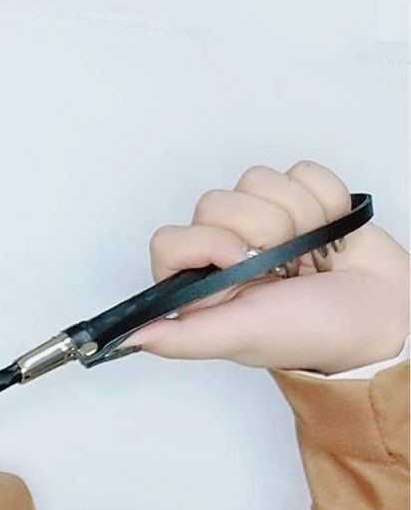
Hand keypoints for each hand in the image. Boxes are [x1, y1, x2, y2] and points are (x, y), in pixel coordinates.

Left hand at [123, 160, 409, 373]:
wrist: (380, 317)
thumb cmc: (311, 332)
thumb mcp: (240, 336)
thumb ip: (182, 337)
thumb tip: (129, 336)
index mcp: (199, 283)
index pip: (170, 238)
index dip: (208, 243)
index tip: (241, 263)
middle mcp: (222, 247)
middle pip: (216, 202)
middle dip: (264, 233)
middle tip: (285, 270)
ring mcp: (261, 219)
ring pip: (258, 180)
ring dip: (298, 218)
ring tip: (310, 256)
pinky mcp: (299, 196)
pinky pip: (301, 171)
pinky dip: (324, 201)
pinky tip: (329, 235)